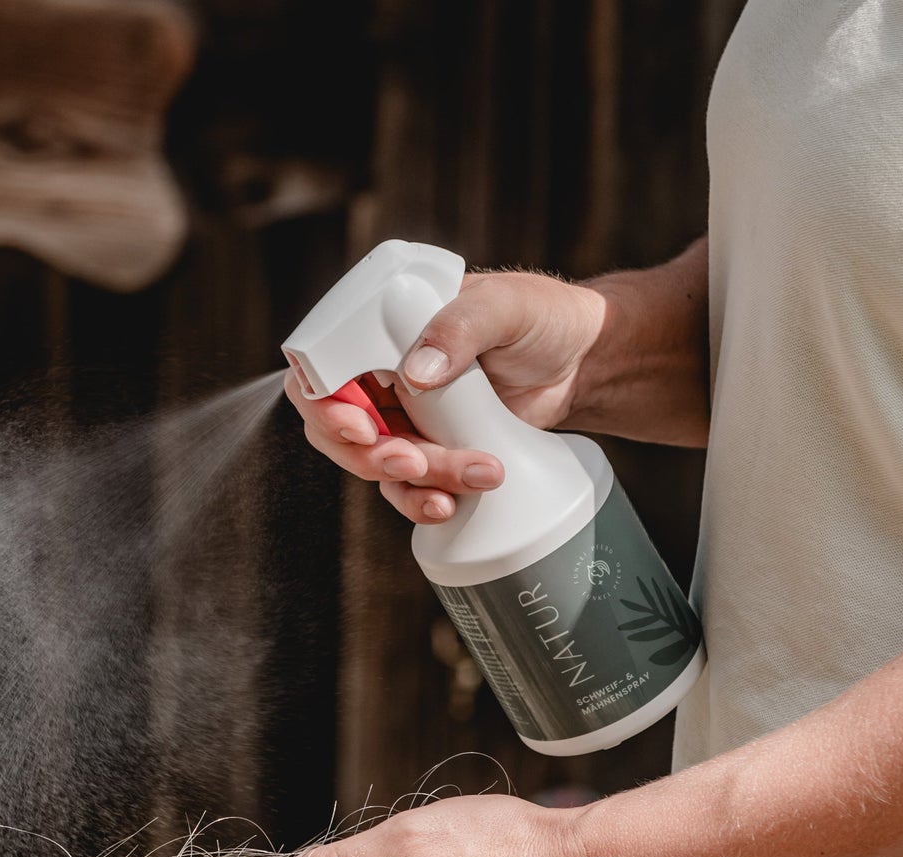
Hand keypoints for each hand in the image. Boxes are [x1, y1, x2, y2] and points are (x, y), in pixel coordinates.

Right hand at [285, 270, 607, 524]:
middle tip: (413, 461)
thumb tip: (415, 371)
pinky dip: (420, 500)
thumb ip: (461, 326)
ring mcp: (403, 417)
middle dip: (368, 454)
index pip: (322, 365)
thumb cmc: (542, 317)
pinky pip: (405, 486)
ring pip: (373, 462)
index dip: (326, 403)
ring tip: (470, 475)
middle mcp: (381, 373)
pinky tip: (448, 505)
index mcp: (383, 327)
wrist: (580, 364)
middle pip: (335, 426)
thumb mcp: (506, 306)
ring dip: (410, 480)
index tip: (361, 427)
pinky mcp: (428, 451)